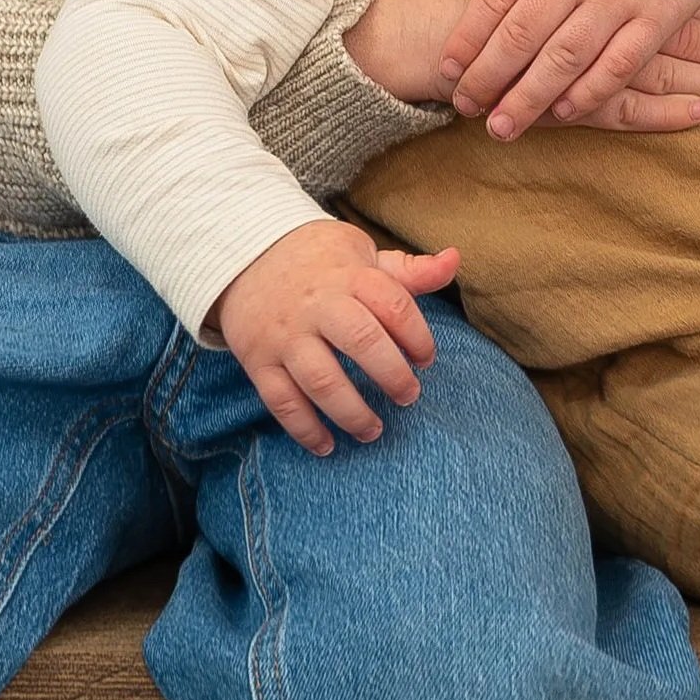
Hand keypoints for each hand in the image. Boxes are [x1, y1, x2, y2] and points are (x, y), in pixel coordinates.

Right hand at [214, 221, 461, 454]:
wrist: (244, 254)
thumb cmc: (319, 261)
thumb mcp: (361, 254)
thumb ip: (408, 270)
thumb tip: (455, 260)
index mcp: (348, 276)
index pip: (394, 305)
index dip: (418, 337)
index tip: (426, 360)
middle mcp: (316, 305)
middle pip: (362, 342)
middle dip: (392, 376)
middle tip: (409, 397)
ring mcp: (285, 335)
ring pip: (321, 381)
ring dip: (353, 413)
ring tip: (374, 430)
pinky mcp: (257, 360)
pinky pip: (281, 401)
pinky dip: (304, 429)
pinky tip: (327, 445)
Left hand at [349, 0, 699, 130]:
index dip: (467, 37)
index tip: (448, 69)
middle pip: (521, 33)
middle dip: (487, 77)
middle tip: (465, 107)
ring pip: (564, 57)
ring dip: (528, 99)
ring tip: (502, 128)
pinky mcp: (659, 13)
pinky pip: (618, 64)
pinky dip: (588, 93)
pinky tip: (563, 112)